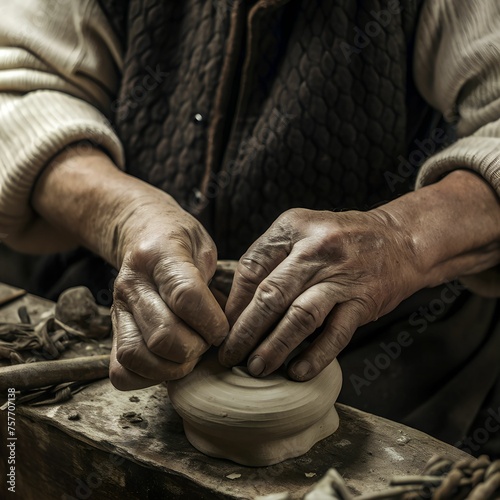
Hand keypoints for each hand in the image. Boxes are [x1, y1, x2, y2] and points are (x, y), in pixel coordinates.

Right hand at [109, 193, 228, 388]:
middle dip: (195, 349)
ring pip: (136, 356)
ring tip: (189, 354)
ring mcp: (118, 309)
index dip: (211, 322)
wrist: (143, 234)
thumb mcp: (205, 247)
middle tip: (207, 342)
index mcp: (159, 255)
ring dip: (172, 367)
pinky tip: (168, 363)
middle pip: (162, 335)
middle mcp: (132, 283)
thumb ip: (215, 281)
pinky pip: (121, 371)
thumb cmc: (182, 244)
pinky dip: (148, 378)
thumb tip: (230, 329)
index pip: (185, 296)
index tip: (223, 329)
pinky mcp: (112, 331)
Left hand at [218, 207, 421, 380]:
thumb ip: (272, 259)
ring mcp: (342, 275)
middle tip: (230, 355)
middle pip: (270, 295)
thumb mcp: (303, 231)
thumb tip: (237, 305)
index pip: (252, 267)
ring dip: (274, 347)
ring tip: (256, 368)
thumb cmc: (341, 239)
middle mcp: (316, 249)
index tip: (223, 326)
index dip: (234, 302)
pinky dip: (314, 356)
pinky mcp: (364, 300)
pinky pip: (335, 334)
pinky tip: (297, 372)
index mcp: (293, 228)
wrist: (400, 240)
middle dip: (245, 331)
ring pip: (299, 317)